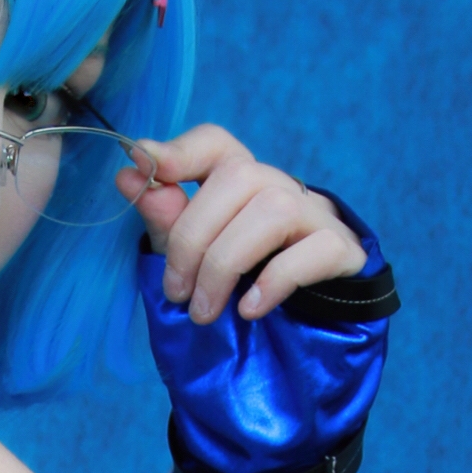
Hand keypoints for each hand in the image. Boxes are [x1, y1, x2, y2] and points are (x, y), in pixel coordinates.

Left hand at [118, 126, 366, 325]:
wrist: (316, 328)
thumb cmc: (248, 283)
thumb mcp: (198, 256)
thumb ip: (167, 220)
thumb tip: (127, 176)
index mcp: (244, 183)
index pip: (218, 144)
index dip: (182, 150)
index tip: (145, 164)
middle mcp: (283, 188)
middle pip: (239, 178)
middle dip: (195, 237)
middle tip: (177, 293)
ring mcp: (318, 216)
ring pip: (273, 210)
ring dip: (226, 264)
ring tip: (205, 311)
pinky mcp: (344, 250)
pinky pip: (313, 251)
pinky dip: (273, 281)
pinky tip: (249, 310)